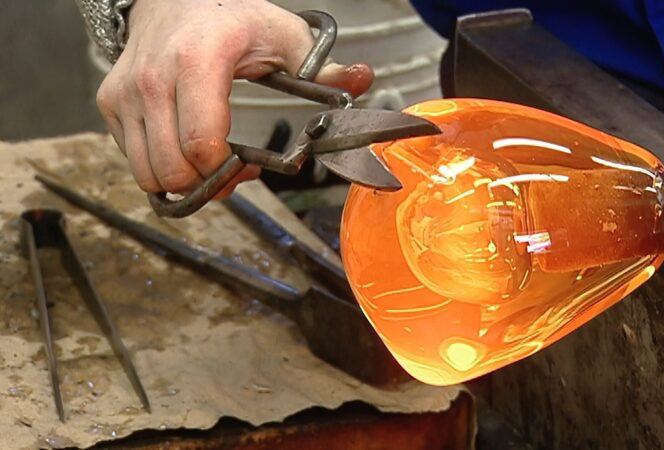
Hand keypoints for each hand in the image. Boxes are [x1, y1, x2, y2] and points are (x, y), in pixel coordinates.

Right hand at [97, 0, 373, 197]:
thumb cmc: (230, 17)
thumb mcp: (283, 36)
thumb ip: (323, 66)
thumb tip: (362, 79)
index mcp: (198, 62)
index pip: (201, 143)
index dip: (227, 172)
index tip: (249, 169)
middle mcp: (153, 79)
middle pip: (173, 168)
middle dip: (208, 184)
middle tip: (233, 172)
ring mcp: (127, 93)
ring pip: (148, 173)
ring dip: (183, 182)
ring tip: (209, 163)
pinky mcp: (112, 104)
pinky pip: (133, 160)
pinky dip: (160, 167)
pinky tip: (185, 149)